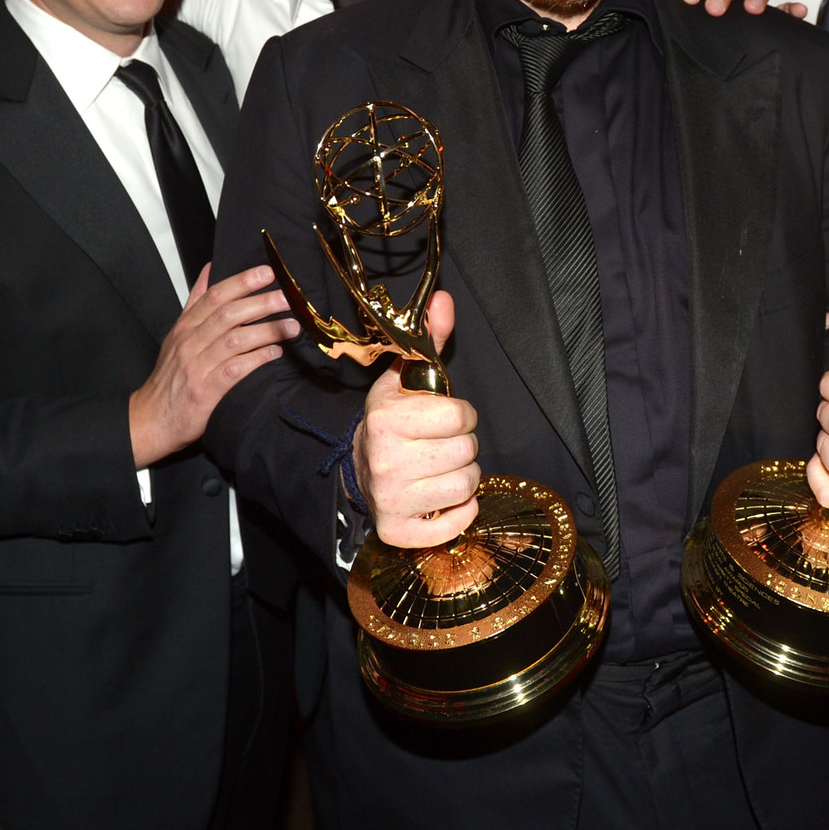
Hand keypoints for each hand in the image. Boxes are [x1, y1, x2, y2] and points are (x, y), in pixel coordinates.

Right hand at [128, 263, 296, 466]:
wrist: (153, 419)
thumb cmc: (171, 375)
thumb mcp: (178, 334)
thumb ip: (196, 301)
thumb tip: (211, 267)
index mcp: (185, 326)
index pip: (215, 296)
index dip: (242, 281)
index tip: (267, 272)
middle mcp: (190, 342)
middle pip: (229, 314)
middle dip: (262, 303)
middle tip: (289, 297)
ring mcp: (197, 366)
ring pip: (235, 340)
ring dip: (267, 330)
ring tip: (292, 326)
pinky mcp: (206, 391)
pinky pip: (236, 370)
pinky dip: (257, 359)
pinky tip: (275, 353)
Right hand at [354, 291, 480, 547]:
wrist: (361, 465)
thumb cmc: (394, 419)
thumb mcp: (406, 377)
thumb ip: (430, 340)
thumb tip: (444, 299)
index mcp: (387, 418)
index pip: (461, 416)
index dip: (462, 414)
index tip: (448, 416)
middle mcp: (386, 460)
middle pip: (467, 452)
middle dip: (464, 445)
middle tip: (443, 444)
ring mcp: (390, 498)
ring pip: (466, 486)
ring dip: (463, 477)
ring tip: (442, 467)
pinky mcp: (397, 530)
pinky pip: (453, 525)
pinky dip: (459, 513)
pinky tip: (445, 498)